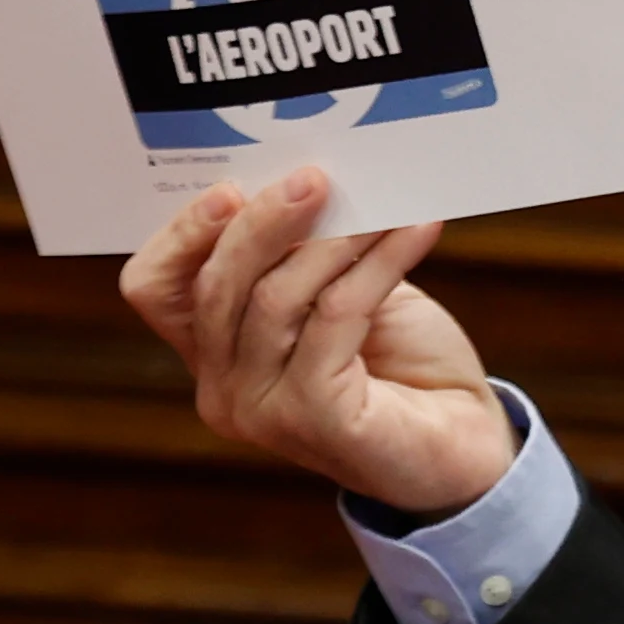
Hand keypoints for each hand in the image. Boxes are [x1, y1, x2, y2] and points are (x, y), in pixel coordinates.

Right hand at [119, 167, 517, 513]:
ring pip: (275, 299)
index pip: (154, 289)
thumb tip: (304, 179)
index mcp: (214, 354)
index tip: (233, 186)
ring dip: (334, 240)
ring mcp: (263, 412)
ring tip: (384, 206)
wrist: (469, 445)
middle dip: (263, 222)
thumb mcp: (340, 293)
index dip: (183, 233)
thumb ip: (304, 252)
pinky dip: (378, 265)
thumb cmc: (403, 364)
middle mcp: (223, 390)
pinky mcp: (316, 420)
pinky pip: (337, 316)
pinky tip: (416, 231)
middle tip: (315, 178)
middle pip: (213, 287)